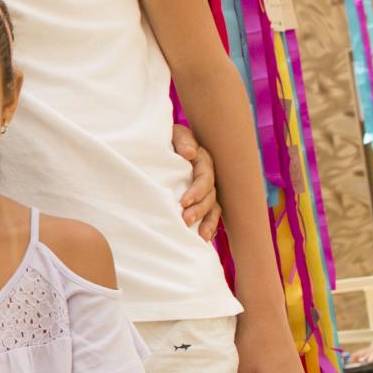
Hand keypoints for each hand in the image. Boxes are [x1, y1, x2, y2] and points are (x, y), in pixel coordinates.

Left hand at [171, 124, 221, 239]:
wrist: (159, 144)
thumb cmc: (165, 139)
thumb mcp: (173, 134)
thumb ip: (182, 141)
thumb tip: (190, 153)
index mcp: (203, 160)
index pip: (205, 177)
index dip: (197, 190)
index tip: (184, 202)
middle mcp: (207, 176)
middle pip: (210, 195)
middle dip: (200, 209)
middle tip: (186, 220)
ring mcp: (206, 189)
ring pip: (213, 207)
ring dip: (208, 222)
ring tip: (201, 236)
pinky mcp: (200, 200)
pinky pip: (210, 214)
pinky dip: (209, 226)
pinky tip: (205, 238)